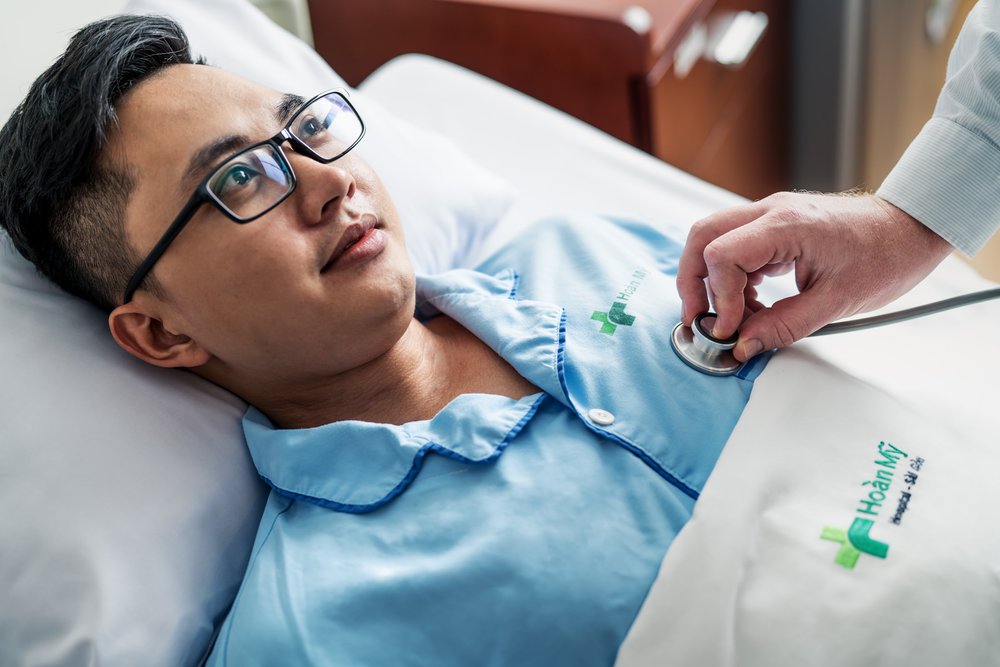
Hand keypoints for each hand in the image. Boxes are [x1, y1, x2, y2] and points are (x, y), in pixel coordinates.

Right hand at [676, 192, 952, 360]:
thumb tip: (743, 345)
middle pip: (702, 237)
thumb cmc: (885, 257)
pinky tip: (749, 304)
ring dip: (709, 280)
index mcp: (786, 226)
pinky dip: (729, 277)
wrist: (910, 229)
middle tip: (700, 320)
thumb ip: (783, 325)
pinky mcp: (774, 225)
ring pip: (712, 239)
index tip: (729, 330)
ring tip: (731, 318)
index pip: (721, 255)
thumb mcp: (836, 302)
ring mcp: (770, 214)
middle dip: (693, 282)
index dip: (718, 298)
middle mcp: (771, 211)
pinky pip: (734, 245)